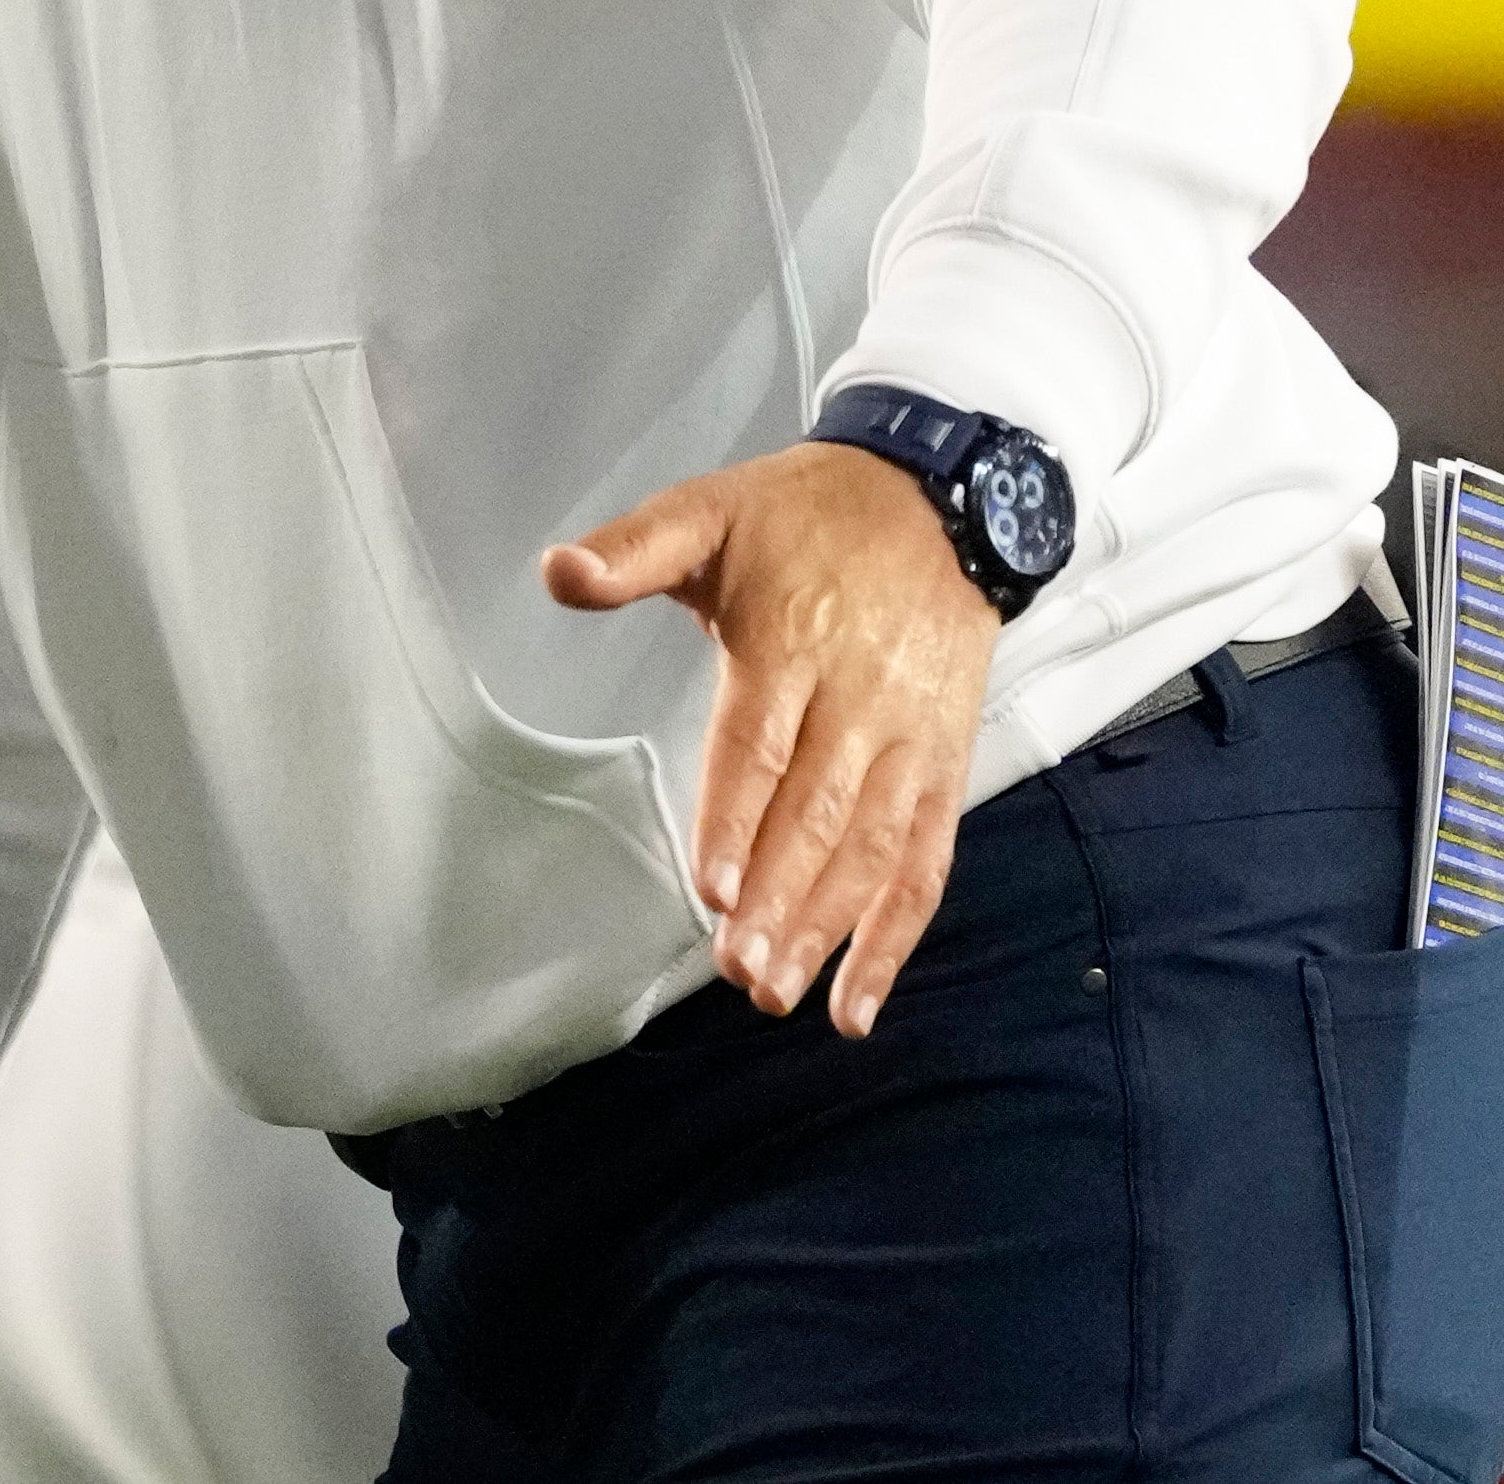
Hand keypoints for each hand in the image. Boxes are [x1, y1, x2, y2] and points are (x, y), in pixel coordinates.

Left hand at [547, 441, 996, 1037]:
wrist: (939, 501)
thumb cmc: (806, 516)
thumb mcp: (711, 510)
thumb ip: (631, 548)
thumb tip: (558, 571)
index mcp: (792, 639)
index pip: (761, 743)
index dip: (738, 818)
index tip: (714, 888)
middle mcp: (858, 699)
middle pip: (818, 812)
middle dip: (780, 900)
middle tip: (740, 972)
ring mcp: (910, 740)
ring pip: (872, 848)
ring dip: (829, 927)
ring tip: (780, 992)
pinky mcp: (946, 766)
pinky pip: (926, 860)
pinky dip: (896, 935)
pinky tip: (857, 1001)